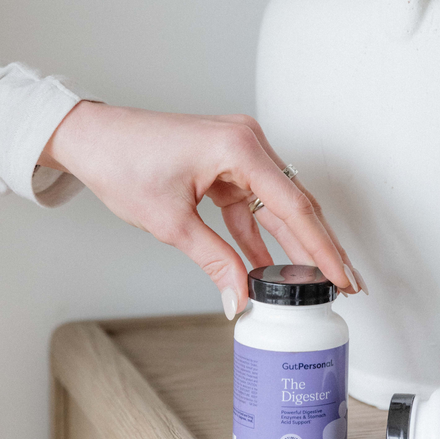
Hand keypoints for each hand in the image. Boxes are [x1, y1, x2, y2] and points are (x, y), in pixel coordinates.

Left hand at [39, 102, 366, 317]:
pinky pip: (253, 206)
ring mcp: (238, 153)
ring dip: (294, 245)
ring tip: (317, 280)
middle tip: (346, 284)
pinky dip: (260, 237)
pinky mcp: (226, 166)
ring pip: (278, 208)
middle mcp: (248, 143)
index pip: (295, 208)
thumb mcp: (172, 222)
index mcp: (240, 148)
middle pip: (296, 205)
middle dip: (320, 248)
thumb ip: (215, 261)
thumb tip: (240, 300)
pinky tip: (271, 267)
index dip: (323, 249)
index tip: (343, 278)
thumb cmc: (123, 162)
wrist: (93, 138)